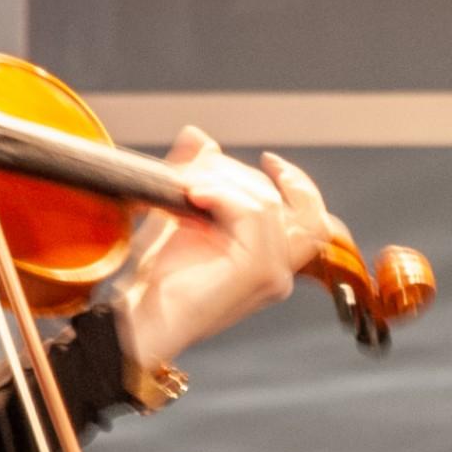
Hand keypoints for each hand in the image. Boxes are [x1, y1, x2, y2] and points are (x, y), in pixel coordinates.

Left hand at [110, 131, 327, 365]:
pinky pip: (254, 214)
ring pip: (267, 203)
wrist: (139, 317)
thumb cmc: (156, 279)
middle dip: (235, 174)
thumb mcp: (178, 214)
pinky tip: (194, 196)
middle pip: (281, 200)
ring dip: (224, 183)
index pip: (312, 216)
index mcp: (271, 261)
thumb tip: (199, 135)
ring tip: (187, 187)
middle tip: (192, 174)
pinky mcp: (259, 273)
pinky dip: (222, 195)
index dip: (298, 182)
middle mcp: (280, 271)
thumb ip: (196, 175)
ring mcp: (274, 275)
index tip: (268, 159)